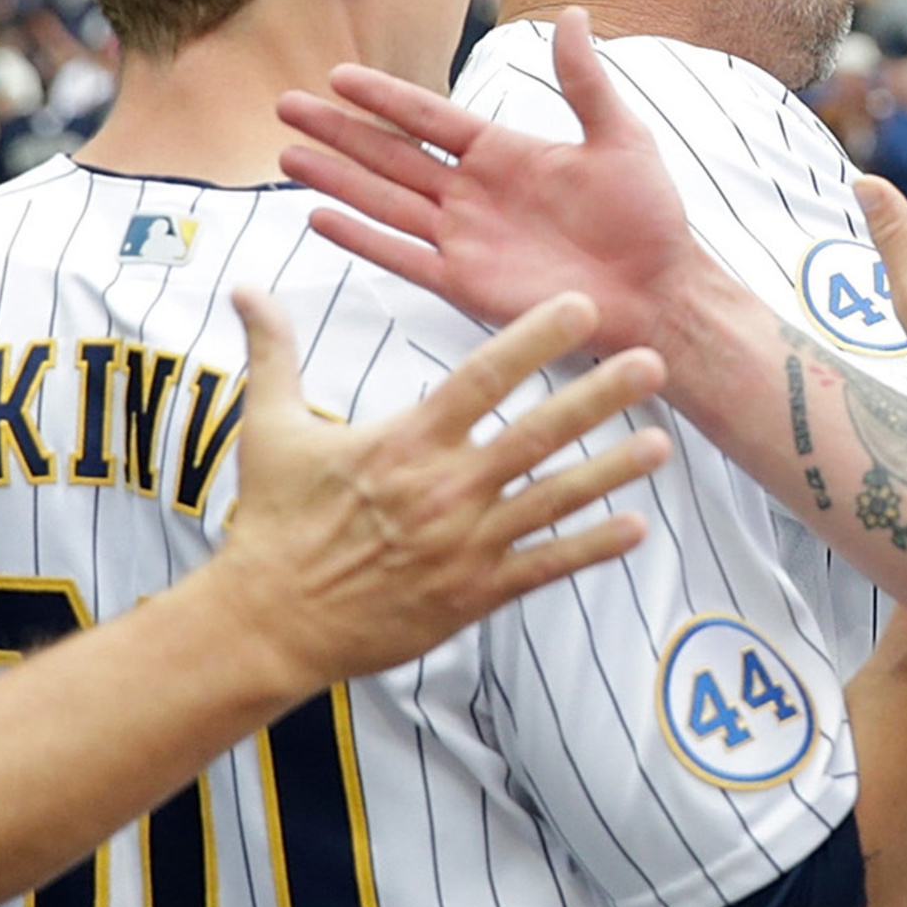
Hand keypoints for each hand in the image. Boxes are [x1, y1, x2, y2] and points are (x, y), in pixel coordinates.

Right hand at [210, 287, 670, 688]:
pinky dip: (591, 548)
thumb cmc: (272, 521)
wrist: (270, 620)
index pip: (483, 377)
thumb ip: (273, 351)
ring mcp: (465, 544)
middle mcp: (446, 488)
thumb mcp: (267, 427)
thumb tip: (244, 286)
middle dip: (600, 396)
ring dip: (612, 471)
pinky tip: (635, 528)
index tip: (581, 307)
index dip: (534, 338)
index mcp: (407, 442)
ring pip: (554, 499)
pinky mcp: (473, 594)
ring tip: (661, 445)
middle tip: (653, 364)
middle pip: (539, 433)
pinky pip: (544, 567)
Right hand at [278, 9, 707, 355]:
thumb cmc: (647, 217)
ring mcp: (464, 239)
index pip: (428, 117)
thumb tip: (574, 14)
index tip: (337, 75)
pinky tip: (320, 217)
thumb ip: (584, 81)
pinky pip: (402, 256)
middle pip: (390, 155)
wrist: (660, 291)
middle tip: (286, 106)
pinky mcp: (465, 283)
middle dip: (338, 131)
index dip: (384, 97)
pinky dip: (361, 238)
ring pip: (384, 201)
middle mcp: (472, 193)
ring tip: (286, 156)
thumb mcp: (620, 136)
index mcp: (503, 153)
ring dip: (336, 178)